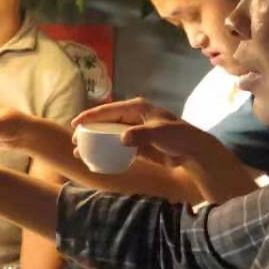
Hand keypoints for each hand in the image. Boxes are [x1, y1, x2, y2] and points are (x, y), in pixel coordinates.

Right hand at [72, 98, 204, 167]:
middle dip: (89, 130)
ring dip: (95, 143)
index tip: (76, 124)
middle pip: (105, 122)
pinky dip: (106, 152)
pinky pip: (116, 147)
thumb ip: (140, 135)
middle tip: (76, 141)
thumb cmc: (177, 137)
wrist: (192, 152)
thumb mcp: (159, 133)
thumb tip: (122, 138)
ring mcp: (134, 131)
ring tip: (80, 152)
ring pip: (108, 135)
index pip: (108, 111)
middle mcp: (132, 118)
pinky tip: (96, 160)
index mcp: (136, 108)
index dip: (91, 116)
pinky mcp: (137, 145)